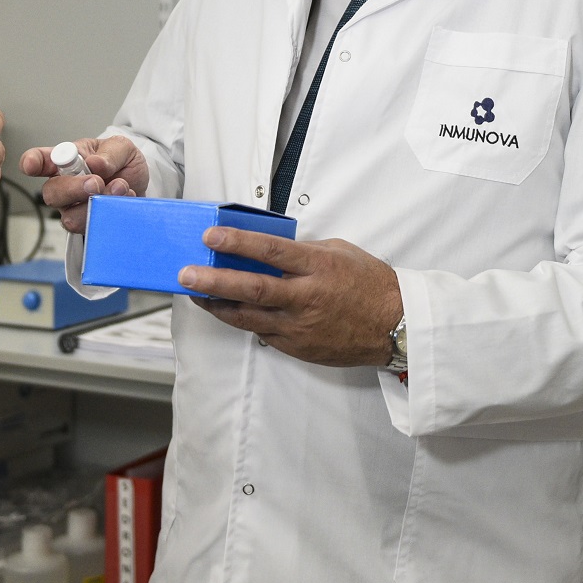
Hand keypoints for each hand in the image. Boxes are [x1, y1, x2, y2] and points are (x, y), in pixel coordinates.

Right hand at [18, 136, 148, 233]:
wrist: (139, 186)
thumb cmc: (122, 164)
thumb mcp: (122, 148)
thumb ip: (110, 153)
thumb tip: (95, 164)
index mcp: (67, 160)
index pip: (42, 160)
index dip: (32, 162)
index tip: (31, 165)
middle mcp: (65, 186)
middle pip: (51, 193)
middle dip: (73, 189)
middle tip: (96, 183)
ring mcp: (74, 209)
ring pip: (70, 217)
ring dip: (97, 204)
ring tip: (119, 188)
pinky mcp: (88, 226)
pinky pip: (92, 229)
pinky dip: (110, 214)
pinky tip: (123, 200)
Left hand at [183, 229, 402, 367]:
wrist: (394, 326)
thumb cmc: (370, 284)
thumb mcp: (340, 252)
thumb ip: (304, 251)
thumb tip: (272, 250)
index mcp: (317, 267)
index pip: (270, 251)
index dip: (238, 242)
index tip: (212, 236)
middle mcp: (305, 297)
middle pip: (251, 287)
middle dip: (214, 280)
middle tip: (187, 273)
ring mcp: (299, 326)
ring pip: (248, 316)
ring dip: (218, 305)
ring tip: (196, 294)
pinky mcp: (297, 347)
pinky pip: (262, 333)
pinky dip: (244, 321)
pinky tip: (228, 311)